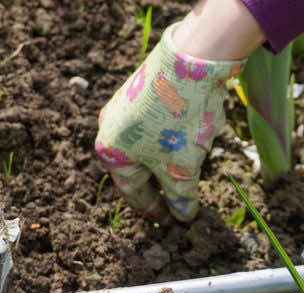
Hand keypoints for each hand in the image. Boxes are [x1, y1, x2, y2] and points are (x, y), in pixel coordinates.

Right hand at [95, 23, 244, 222]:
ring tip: (192, 169)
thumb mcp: (181, 169)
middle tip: (180, 200)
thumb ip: (181, 197)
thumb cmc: (178, 121)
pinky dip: (173, 138)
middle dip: (162, 184)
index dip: (154, 209)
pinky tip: (193, 138)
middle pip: (139, 168)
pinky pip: (157, 125)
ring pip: (149, 146)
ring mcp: (125, 107)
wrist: (191, 61)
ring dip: (169, 160)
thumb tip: (183, 216)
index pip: (133, 193)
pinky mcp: (143, 90)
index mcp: (111, 153)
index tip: (170, 221)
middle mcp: (111, 129)